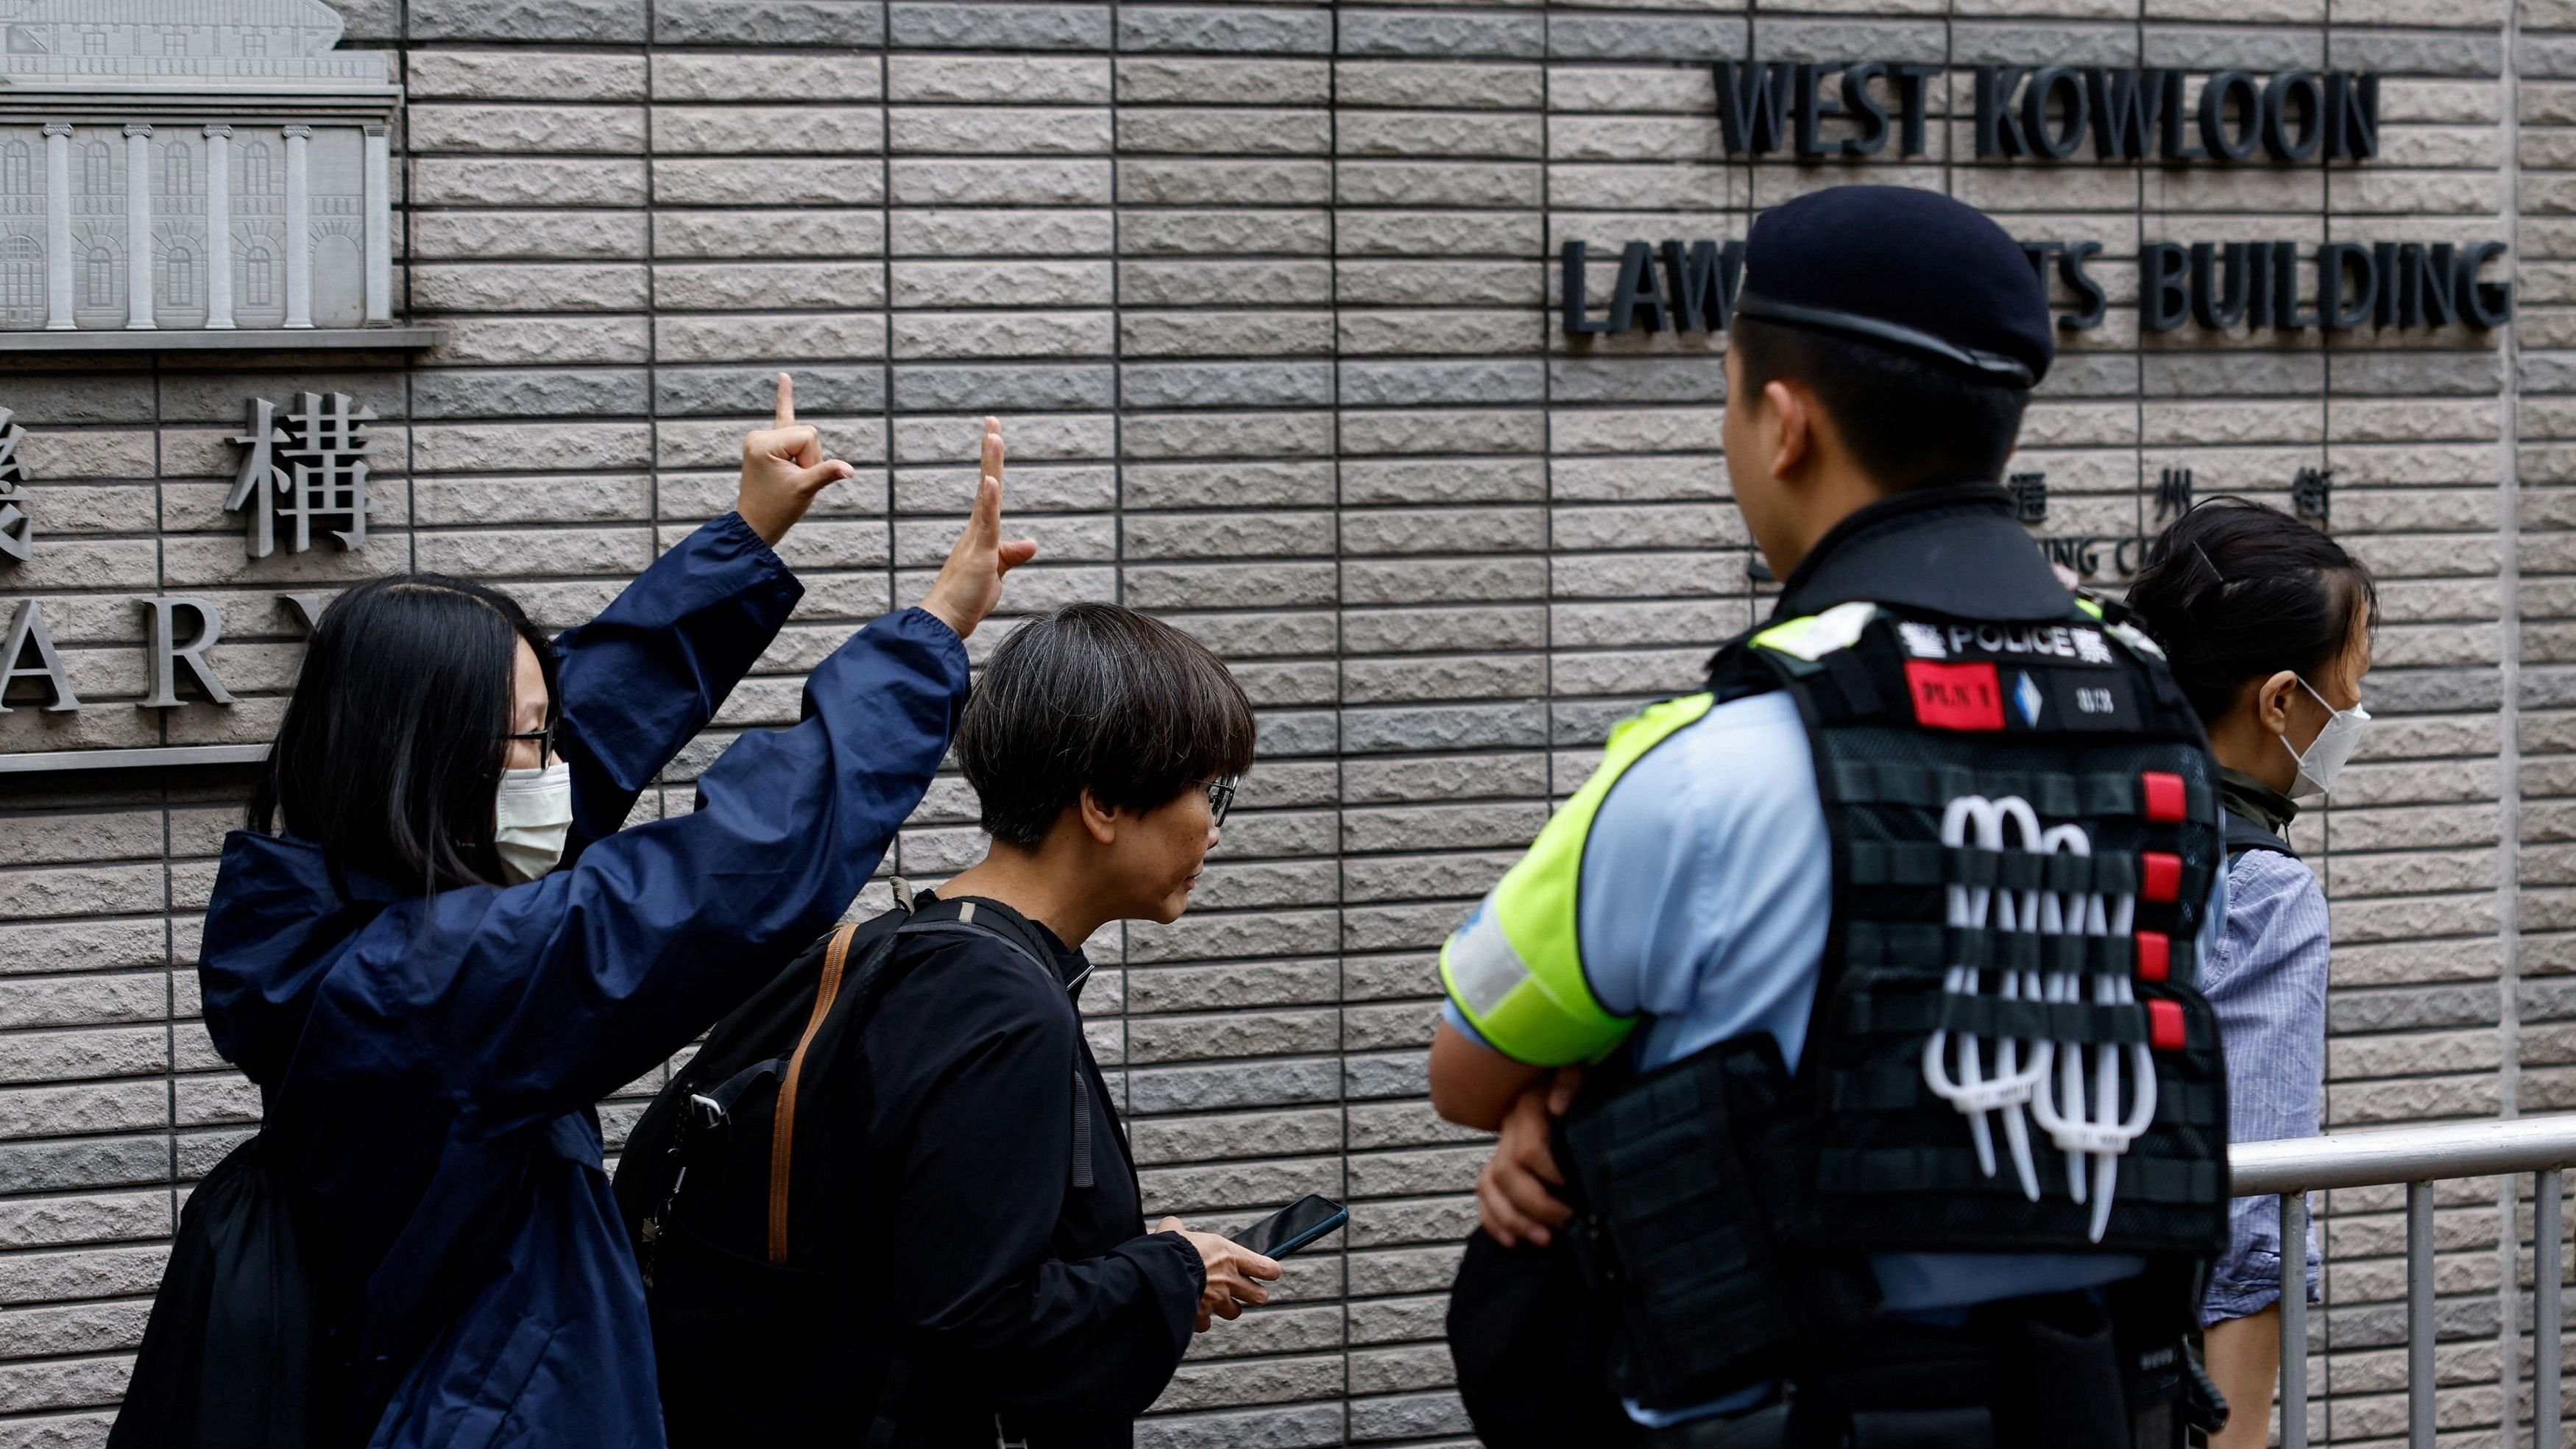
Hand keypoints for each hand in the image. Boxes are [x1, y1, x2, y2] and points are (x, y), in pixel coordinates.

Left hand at [736, 373, 854, 545]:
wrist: (756, 525)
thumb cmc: (778, 508)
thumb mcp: (805, 489)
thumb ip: (826, 473)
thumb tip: (849, 470)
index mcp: (764, 442)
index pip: (809, 435)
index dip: (812, 459)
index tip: (797, 478)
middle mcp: (759, 435)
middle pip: (807, 434)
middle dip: (809, 459)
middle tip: (792, 481)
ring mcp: (761, 438)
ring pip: (803, 437)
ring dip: (804, 458)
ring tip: (788, 478)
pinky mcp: (765, 443)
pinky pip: (782, 418)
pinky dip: (785, 399)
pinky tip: (784, 377)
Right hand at [917, 416, 1038, 639]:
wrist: (944, 621)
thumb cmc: (967, 599)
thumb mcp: (996, 573)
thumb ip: (1012, 555)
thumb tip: (1032, 542)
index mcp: (980, 532)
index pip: (990, 492)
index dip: (993, 465)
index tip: (994, 435)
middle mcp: (975, 529)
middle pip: (986, 483)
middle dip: (991, 452)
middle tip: (992, 420)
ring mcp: (976, 539)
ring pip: (986, 495)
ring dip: (990, 465)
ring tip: (993, 435)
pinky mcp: (979, 554)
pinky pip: (986, 523)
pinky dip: (989, 501)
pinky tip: (992, 480)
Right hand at [1155, 1217, 1281, 1331]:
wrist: (1157, 1275)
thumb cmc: (1170, 1249)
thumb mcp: (1175, 1230)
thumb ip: (1179, 1228)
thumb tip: (1171, 1225)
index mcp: (1229, 1256)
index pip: (1267, 1268)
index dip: (1270, 1271)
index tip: (1267, 1271)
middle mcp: (1228, 1281)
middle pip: (1259, 1296)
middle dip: (1254, 1295)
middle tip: (1244, 1290)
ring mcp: (1216, 1302)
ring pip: (1234, 1312)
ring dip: (1226, 1308)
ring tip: (1214, 1300)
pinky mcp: (1200, 1317)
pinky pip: (1206, 1323)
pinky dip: (1200, 1320)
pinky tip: (1191, 1311)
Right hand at [1476, 1069, 1581, 1247]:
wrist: (1543, 1065)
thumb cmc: (1565, 1071)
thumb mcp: (1573, 1065)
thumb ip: (1569, 1079)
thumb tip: (1558, 1106)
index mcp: (1526, 1108)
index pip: (1530, 1150)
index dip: (1552, 1175)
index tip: (1578, 1190)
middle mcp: (1506, 1130)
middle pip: (1507, 1175)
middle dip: (1536, 1205)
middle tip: (1567, 1222)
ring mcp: (1498, 1148)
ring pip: (1489, 1189)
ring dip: (1514, 1221)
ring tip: (1545, 1241)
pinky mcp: (1497, 1164)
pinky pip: (1483, 1196)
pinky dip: (1493, 1222)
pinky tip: (1514, 1243)